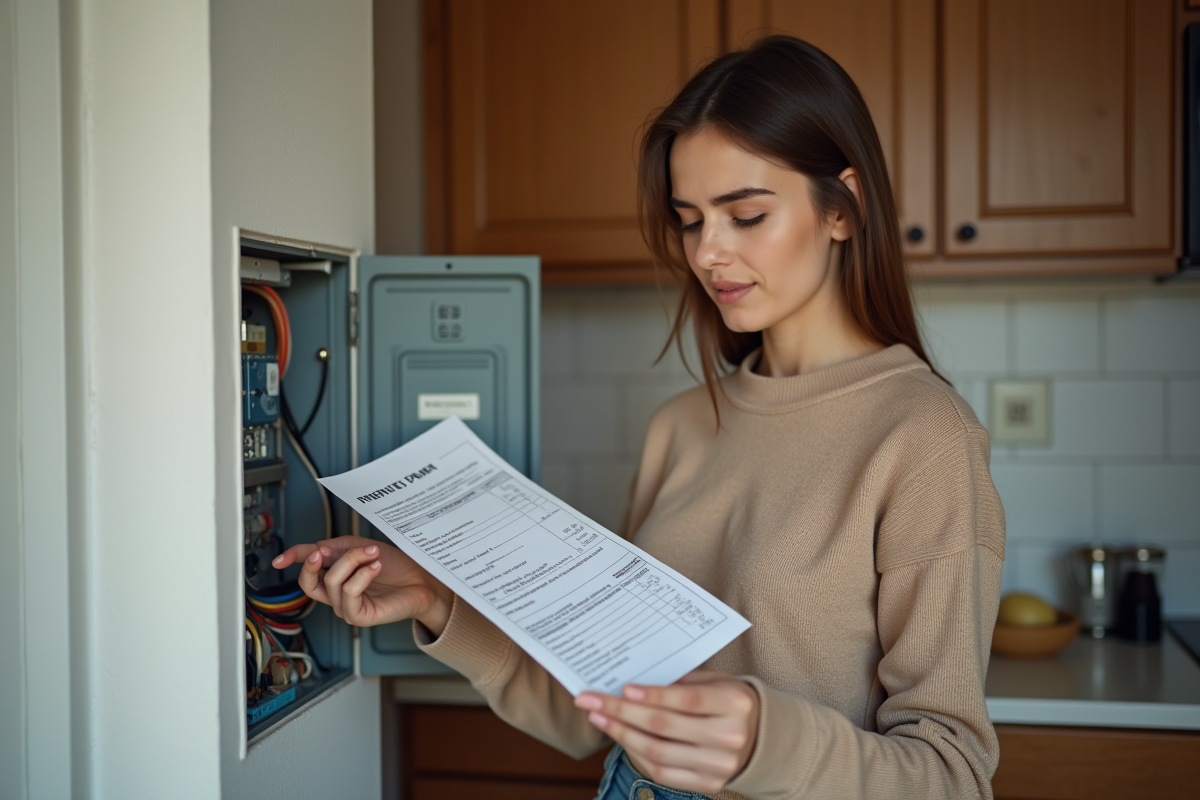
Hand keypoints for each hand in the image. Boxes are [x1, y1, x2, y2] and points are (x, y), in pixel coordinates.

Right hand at [272, 536, 454, 634]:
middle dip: (313, 563)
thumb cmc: (396, 566)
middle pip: (309, 582)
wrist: (423, 580)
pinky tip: (375, 568)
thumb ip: (335, 549)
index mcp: (335, 577)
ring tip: (373, 555)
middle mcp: (337, 595)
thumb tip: (312, 550)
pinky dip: (362, 575)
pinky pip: (349, 593)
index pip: (308, 571)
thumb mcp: (361, 548)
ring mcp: (347, 607)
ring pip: (333, 581)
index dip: (293, 562)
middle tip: (325, 550)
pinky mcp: (359, 616)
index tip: (281, 559)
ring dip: (353, 561)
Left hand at [574, 670, 758, 793]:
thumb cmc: (728, 702)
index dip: (652, 696)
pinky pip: (662, 772)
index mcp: (734, 705)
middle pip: (665, 726)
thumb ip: (680, 681)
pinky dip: (636, 754)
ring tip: (599, 718)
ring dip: (622, 734)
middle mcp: (729, 737)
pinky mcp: (709, 784)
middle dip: (622, 712)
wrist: (760, 738)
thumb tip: (633, 683)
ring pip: (658, 752)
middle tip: (592, 700)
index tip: (622, 688)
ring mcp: (719, 765)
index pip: (686, 700)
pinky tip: (620, 738)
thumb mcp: (714, 681)